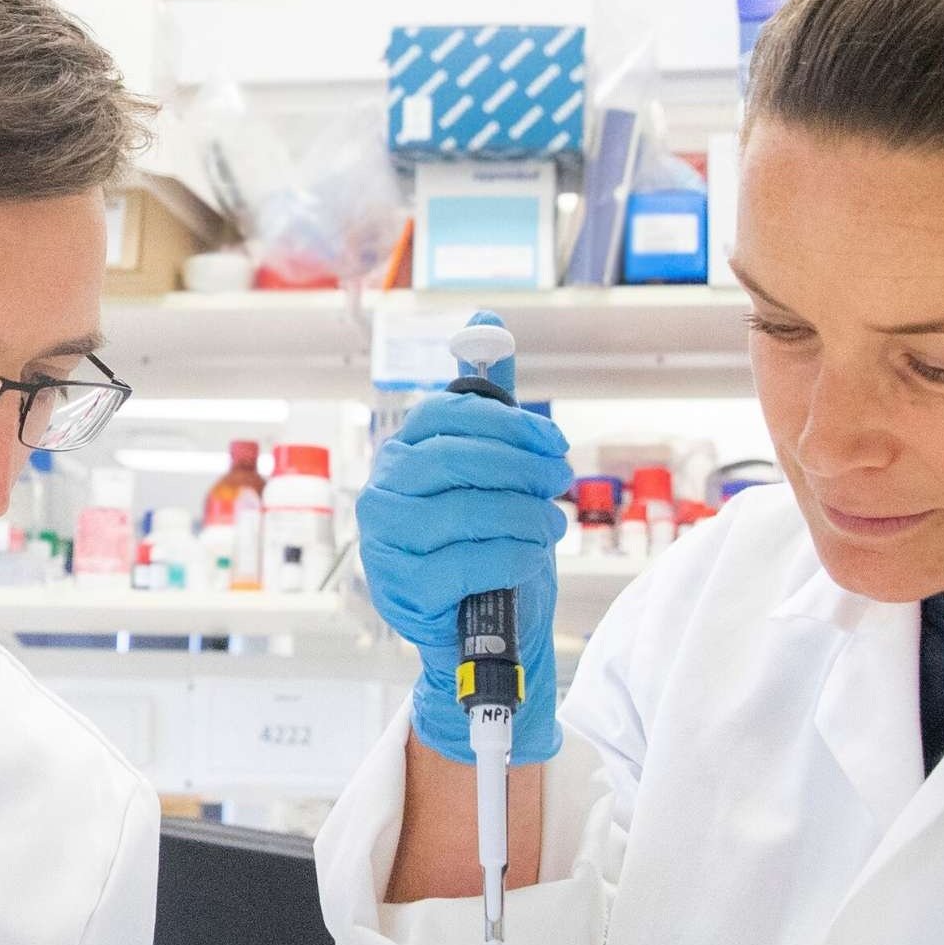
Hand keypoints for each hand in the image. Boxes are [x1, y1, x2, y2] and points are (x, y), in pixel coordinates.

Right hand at [357, 311, 571, 765]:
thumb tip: (485, 314)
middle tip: (560, 482)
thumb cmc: (483, 542)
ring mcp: (386, 544)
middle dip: (522, 468)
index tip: (554, 442)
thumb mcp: (490, 472)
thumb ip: (489, 404)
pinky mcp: (403, 590)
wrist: (474, 630)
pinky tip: (529, 558)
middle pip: (457, 459)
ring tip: (550, 526)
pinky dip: (512, 557)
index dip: (510, 424)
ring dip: (524, 517)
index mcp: (401, 454)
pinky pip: (468, 562)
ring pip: (466, 511)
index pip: (448, 416)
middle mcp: (382, 494)